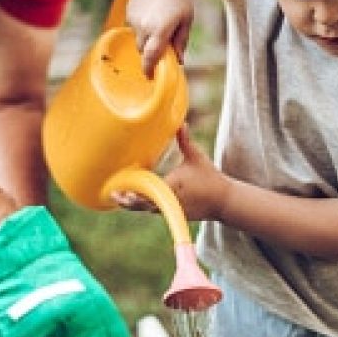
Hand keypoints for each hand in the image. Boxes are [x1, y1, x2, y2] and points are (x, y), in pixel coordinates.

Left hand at [113, 126, 227, 221]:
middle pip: (142, 204)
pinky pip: (155, 210)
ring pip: (147, 209)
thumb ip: (185, 141)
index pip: (148, 192)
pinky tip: (134, 200)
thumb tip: (181, 123)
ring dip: (134, 204)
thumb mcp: (196, 156)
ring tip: (119, 197)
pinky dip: (145, 205)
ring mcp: (172, 210)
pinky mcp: (174, 214)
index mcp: (171, 186)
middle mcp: (169, 201)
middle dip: (127, 201)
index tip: (120, 191)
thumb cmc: (210, 177)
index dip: (133, 193)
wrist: (224, 201)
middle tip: (113, 195)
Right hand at [127, 0, 192, 76]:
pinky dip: (142, 27)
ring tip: (159, 22)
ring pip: (139, 39)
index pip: (151, 57)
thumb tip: (180, 61)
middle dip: (151, 52)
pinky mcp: (129, 13)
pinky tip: (151, 13)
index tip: (151, 77)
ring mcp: (134, 20)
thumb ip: (181, 41)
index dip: (149, 70)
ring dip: (147, 38)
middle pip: (143, 50)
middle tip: (162, 46)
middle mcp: (144, 28)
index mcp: (161, 31)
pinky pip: (134, 27)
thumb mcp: (186, 19)